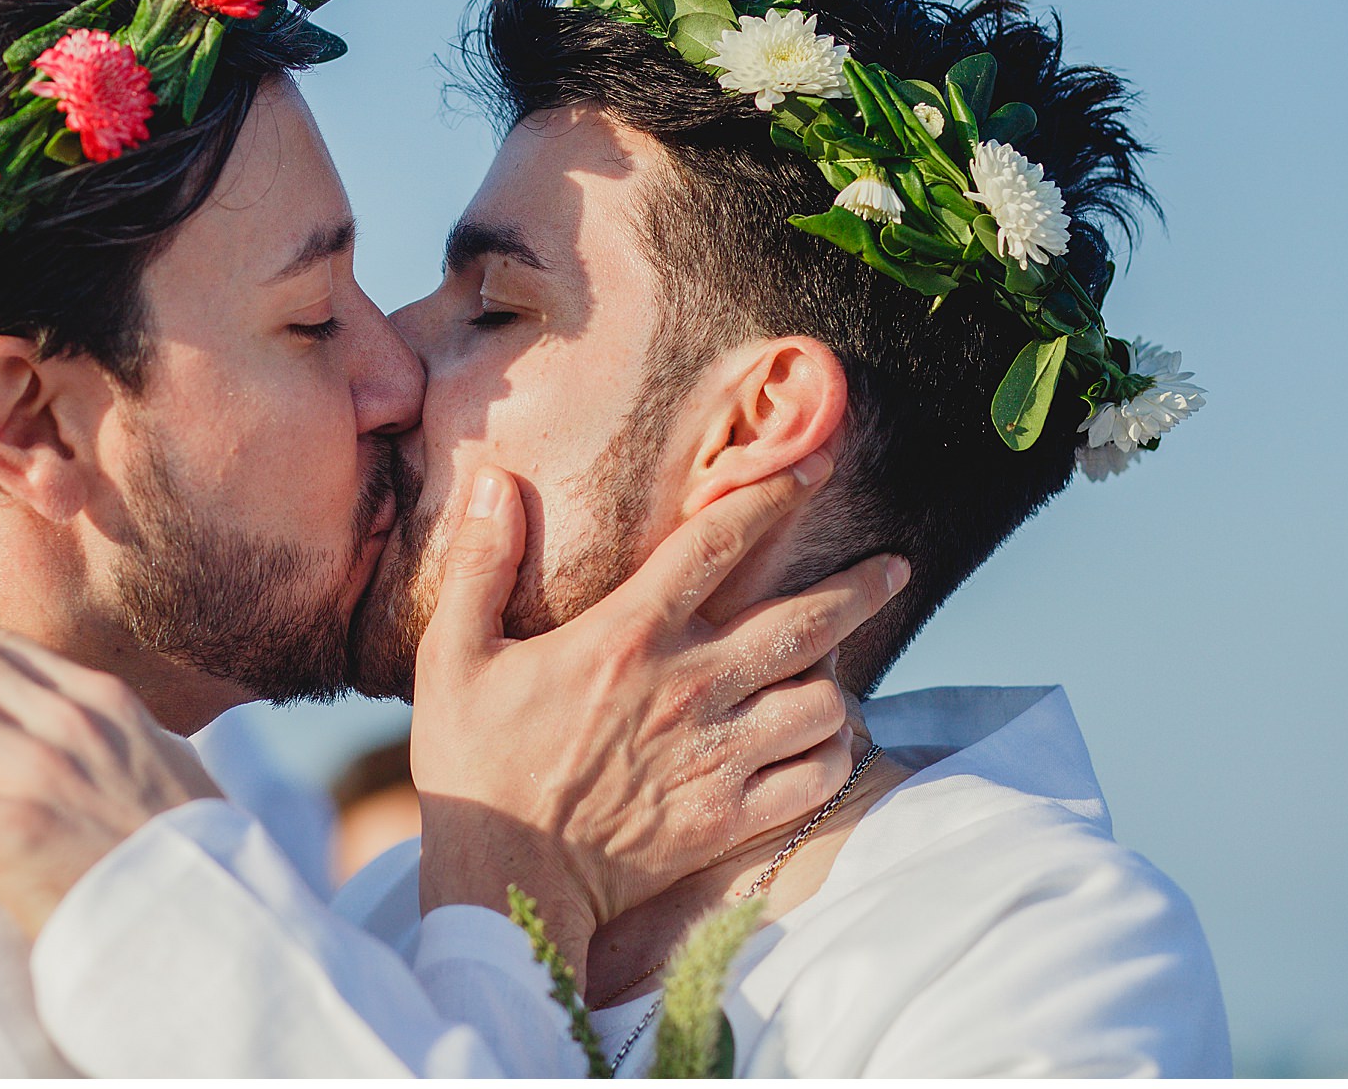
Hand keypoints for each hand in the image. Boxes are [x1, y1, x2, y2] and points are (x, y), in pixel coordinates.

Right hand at [409, 453, 906, 984]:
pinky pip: (816, 777)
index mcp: (628, 636)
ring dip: (838, 678)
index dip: (774, 494)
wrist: (500, 880)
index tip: (815, 467)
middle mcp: (687, 688)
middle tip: (892, 567)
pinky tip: (821, 741)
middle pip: (805, 621)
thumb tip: (496, 479)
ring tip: (840, 666)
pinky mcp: (728, 819)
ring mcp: (716, 756)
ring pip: (823, 702)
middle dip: (860, 586)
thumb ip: (481, 563)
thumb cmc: (473, 764)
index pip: (718, 543)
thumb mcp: (454, 654)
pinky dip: (831, 754)